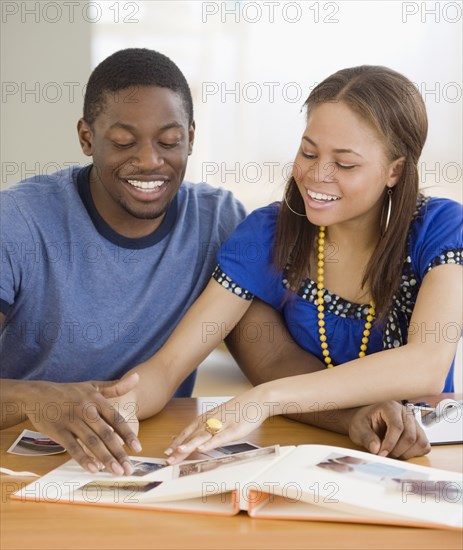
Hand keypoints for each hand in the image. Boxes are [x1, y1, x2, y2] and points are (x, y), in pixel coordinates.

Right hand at [23, 373, 141, 474]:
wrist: (38, 393)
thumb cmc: (70, 392)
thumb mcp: (93, 386)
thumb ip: (116, 387)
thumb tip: (138, 377)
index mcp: (96, 400)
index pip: (116, 419)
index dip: (128, 434)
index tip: (138, 449)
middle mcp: (86, 410)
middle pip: (106, 433)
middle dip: (119, 452)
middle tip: (129, 468)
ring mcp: (71, 421)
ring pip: (91, 442)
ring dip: (105, 458)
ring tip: (116, 471)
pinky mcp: (58, 431)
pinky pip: (72, 447)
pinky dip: (83, 458)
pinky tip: (94, 468)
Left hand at [164, 389, 269, 463]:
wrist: (257, 399)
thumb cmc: (239, 409)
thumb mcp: (220, 417)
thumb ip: (207, 427)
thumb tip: (195, 436)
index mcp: (207, 418)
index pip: (188, 432)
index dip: (177, 442)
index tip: (166, 452)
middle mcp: (212, 421)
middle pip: (193, 436)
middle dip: (179, 448)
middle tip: (167, 459)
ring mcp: (222, 425)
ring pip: (203, 437)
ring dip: (190, 445)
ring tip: (179, 453)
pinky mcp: (234, 429)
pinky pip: (220, 438)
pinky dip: (210, 444)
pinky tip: (202, 449)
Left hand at [348, 401, 430, 458]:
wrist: (366, 420)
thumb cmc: (363, 422)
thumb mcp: (358, 428)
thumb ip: (366, 437)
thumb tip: (376, 449)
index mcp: (390, 407)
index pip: (397, 426)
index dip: (390, 443)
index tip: (381, 453)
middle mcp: (405, 412)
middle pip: (410, 436)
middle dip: (397, 450)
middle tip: (384, 455)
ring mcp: (414, 422)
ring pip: (420, 442)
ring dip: (406, 453)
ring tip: (391, 453)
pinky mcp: (418, 431)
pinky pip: (424, 446)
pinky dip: (414, 453)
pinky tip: (400, 452)